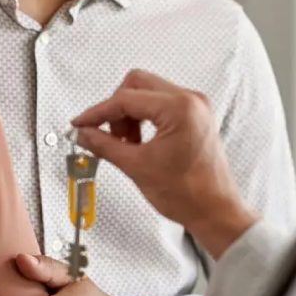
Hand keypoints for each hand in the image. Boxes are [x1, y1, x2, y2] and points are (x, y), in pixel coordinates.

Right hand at [72, 69, 257, 258]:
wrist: (215, 211)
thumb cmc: (189, 194)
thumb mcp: (137, 167)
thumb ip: (105, 145)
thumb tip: (84, 134)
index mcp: (179, 108)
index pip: (126, 99)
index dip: (98, 112)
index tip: (81, 124)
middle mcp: (191, 100)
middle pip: (137, 84)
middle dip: (116, 109)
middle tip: (106, 135)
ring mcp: (196, 107)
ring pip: (148, 93)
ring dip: (130, 114)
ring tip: (126, 144)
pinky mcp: (196, 116)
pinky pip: (161, 104)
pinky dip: (144, 118)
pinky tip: (138, 141)